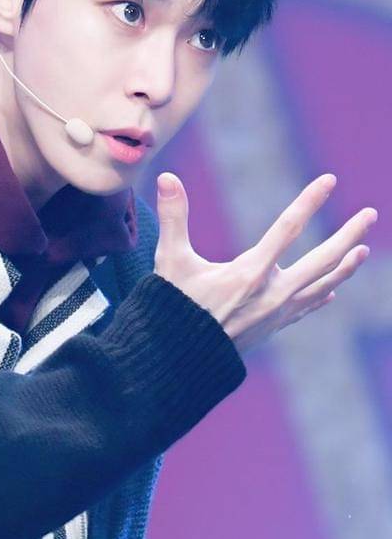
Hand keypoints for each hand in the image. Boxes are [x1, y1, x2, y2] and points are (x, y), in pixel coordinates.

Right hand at [153, 171, 377, 355]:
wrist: (178, 361)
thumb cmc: (173, 307)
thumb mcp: (171, 260)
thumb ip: (173, 218)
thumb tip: (166, 177)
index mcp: (250, 272)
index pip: (289, 228)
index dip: (310, 202)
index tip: (330, 181)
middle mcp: (271, 293)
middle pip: (323, 260)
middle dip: (349, 235)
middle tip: (371, 215)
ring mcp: (276, 313)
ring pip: (322, 286)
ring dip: (345, 267)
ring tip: (363, 250)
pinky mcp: (272, 327)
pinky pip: (304, 308)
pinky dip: (321, 297)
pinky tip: (331, 292)